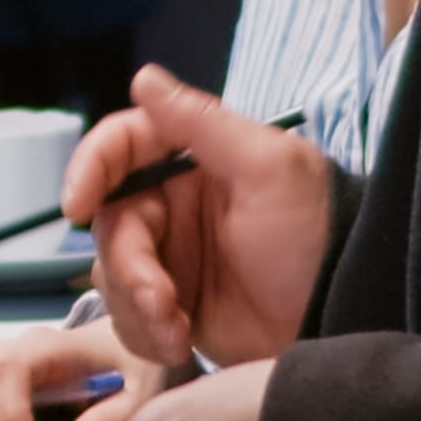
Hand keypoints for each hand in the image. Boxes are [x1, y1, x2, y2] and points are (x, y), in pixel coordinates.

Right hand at [64, 63, 331, 370]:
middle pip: (110, 224)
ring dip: (137, 307)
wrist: (344, 315)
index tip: (77, 205)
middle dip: (129, 267)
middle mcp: (175, 205)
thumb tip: (143, 77)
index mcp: (193, 160)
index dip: (90, 169)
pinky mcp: (175, 308)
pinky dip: (146, 334)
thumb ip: (202, 123)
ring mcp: (173, 259)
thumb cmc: (315, 233)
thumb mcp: (268, 169)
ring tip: (179, 330)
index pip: (121, 147)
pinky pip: (130, 318)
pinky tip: (180, 343)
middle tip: (163, 300)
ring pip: (112, 275)